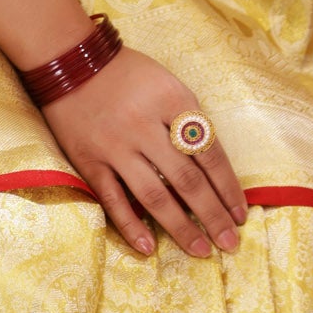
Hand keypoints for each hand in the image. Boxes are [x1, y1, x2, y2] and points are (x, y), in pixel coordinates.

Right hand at [40, 47, 246, 257]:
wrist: (71, 62)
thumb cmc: (128, 75)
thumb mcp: (169, 85)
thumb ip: (189, 121)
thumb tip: (210, 169)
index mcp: (173, 102)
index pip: (209, 153)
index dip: (228, 188)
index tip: (241, 214)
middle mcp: (145, 127)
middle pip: (187, 180)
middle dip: (212, 215)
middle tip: (230, 243)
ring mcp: (116, 148)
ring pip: (154, 196)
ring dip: (180, 227)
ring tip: (200, 250)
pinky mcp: (90, 162)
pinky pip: (113, 200)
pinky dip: (130, 226)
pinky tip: (148, 248)